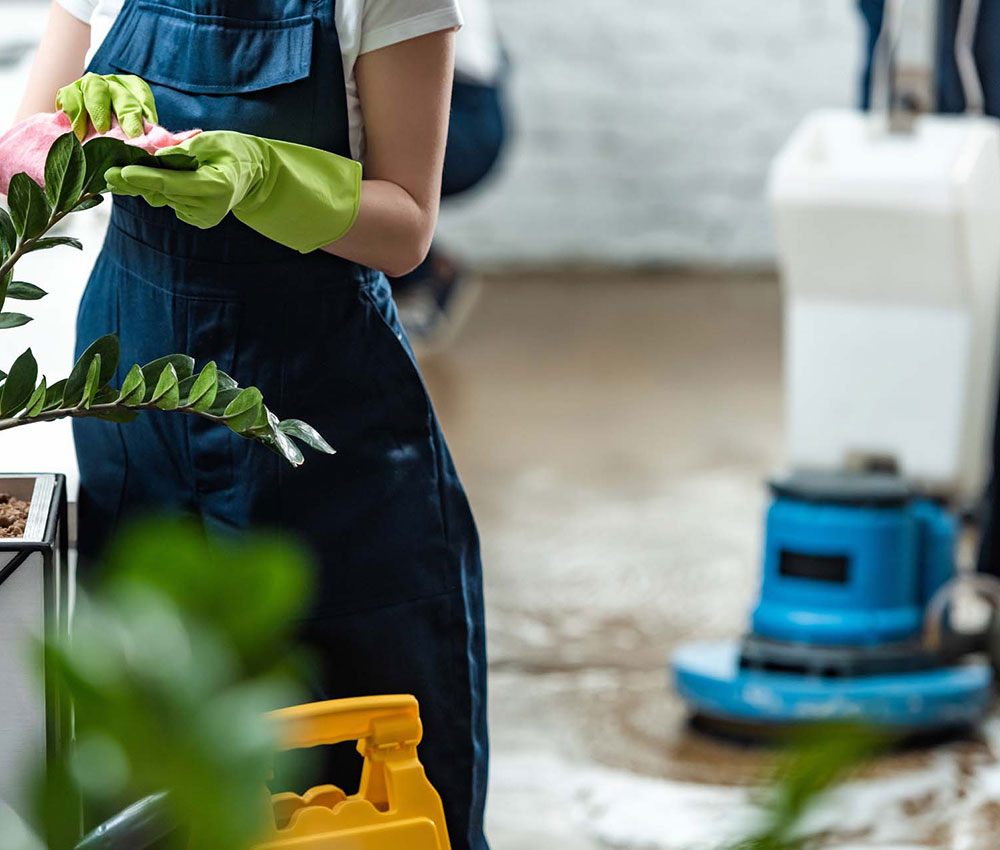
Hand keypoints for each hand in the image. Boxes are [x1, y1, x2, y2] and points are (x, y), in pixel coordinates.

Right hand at [56, 73, 157, 139]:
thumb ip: (146, 134)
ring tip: (102, 131)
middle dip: (127, 115)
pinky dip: (74, 113)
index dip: (146, 112)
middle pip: (120, 94)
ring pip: (94, 88)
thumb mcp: (135, 130)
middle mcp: (112, 83)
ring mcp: (90, 84)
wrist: (88, 132)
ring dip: (99, 110)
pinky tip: (79, 132)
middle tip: (132, 135)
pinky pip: (69, 95)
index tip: (149, 130)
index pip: (142, 96)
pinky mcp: (70, 90)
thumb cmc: (119, 131)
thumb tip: (160, 147)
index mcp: (133, 89)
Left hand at [105, 130, 361, 252]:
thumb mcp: (212, 141)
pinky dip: (157, 189)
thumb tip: (153, 156)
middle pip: (164, 193)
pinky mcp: (197, 220)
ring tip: (120, 173)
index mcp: (218, 187)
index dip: (146, 177)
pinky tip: (149, 179)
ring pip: (163, 199)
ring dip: (142, 185)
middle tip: (106, 174)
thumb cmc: (234, 150)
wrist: (255, 173)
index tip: (120, 172)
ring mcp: (204, 217)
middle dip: (135, 182)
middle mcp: (210, 208)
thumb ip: (183, 150)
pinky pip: (169, 202)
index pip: (174, 184)